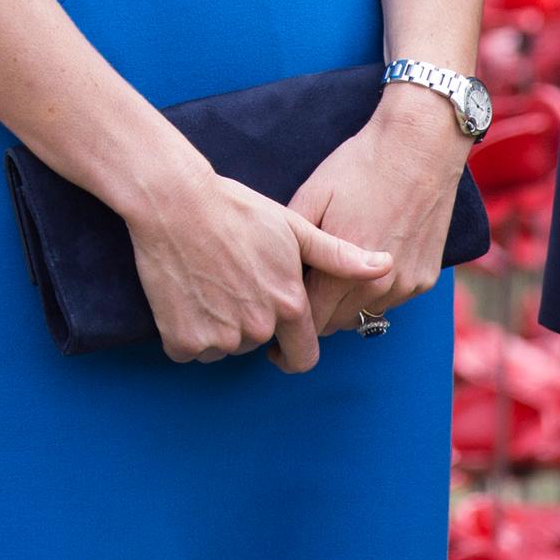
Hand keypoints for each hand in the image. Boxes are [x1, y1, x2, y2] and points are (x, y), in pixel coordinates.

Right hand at [124, 167, 392, 372]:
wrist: (174, 202)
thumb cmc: (235, 209)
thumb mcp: (293, 228)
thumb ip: (339, 256)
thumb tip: (386, 264)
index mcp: (289, 305)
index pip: (303, 357)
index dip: (292, 345)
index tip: (279, 332)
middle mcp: (256, 328)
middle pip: (258, 346)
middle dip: (250, 324)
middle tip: (234, 283)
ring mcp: (218, 338)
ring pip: (223, 348)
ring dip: (218, 328)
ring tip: (209, 282)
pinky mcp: (182, 339)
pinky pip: (190, 349)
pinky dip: (186, 330)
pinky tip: (187, 293)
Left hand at [287, 82, 470, 334]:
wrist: (419, 146)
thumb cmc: (361, 166)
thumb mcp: (313, 196)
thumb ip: (292, 242)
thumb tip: (272, 270)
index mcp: (344, 271)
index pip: (309, 321)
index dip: (288, 326)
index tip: (276, 331)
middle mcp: (378, 288)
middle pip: (335, 324)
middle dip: (314, 317)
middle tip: (299, 300)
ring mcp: (406, 285)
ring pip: (363, 316)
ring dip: (344, 306)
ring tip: (329, 282)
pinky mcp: (425, 279)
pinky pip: (391, 301)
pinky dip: (374, 293)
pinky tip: (363, 267)